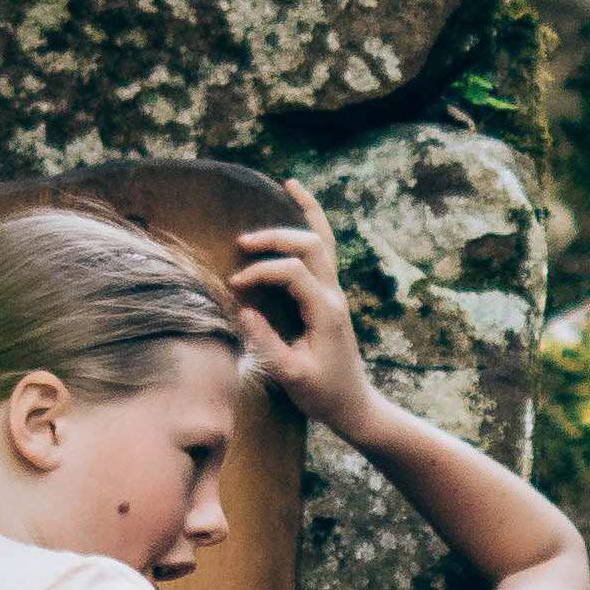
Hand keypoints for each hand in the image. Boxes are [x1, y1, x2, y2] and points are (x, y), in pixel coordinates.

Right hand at [226, 179, 376, 437]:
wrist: (353, 404)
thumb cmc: (322, 394)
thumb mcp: (291, 375)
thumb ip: (266, 343)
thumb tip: (242, 310)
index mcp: (325, 312)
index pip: (292, 273)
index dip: (261, 273)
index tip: (236, 287)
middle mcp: (333, 296)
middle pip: (310, 245)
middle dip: (275, 238)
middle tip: (242, 243)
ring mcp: (335, 292)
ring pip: (324, 240)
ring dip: (304, 214)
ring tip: (288, 185)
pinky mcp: (330, 295)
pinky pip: (325, 250)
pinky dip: (314, 223)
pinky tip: (300, 203)